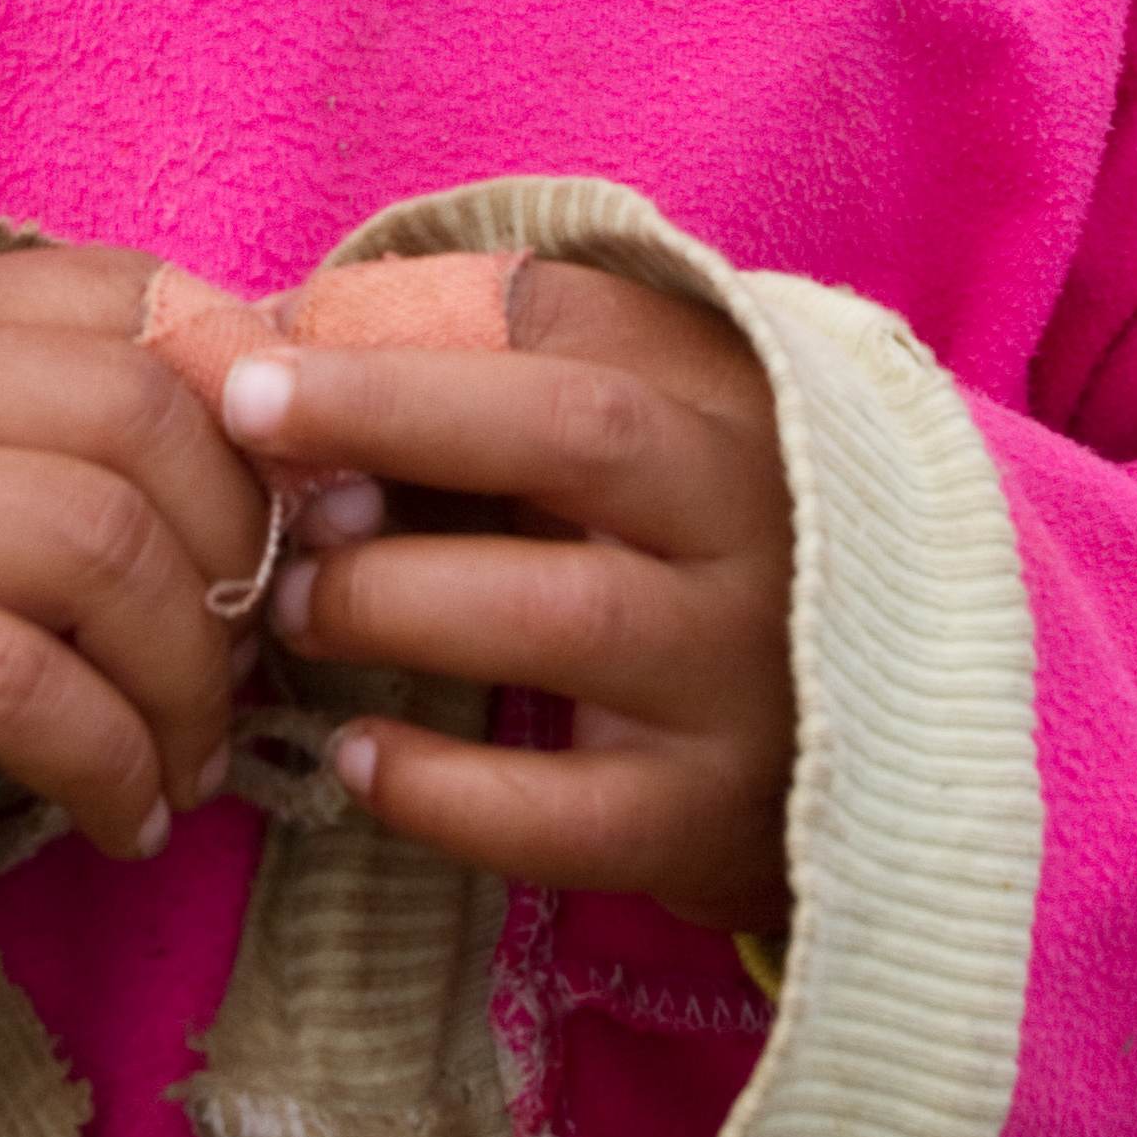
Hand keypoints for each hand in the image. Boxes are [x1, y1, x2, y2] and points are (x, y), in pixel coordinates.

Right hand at [0, 245, 270, 910]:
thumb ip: (86, 447)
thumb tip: (321, 459)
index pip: (123, 292)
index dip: (250, 392)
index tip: (314, 505)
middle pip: (137, 414)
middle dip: (236, 552)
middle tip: (248, 661)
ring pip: (102, 544)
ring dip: (188, 678)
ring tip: (187, 760)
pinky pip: (33, 689)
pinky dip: (116, 765)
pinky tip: (122, 819)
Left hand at [230, 259, 794, 934]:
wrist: (888, 754)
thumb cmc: (695, 556)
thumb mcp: (636, 436)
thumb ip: (493, 381)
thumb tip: (285, 340)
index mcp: (733, 402)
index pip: (571, 319)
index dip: (409, 325)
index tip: (268, 351)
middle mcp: (760, 522)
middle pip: (579, 434)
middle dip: (396, 413)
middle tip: (247, 421)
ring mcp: (746, 676)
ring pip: (567, 612)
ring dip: (396, 597)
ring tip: (288, 602)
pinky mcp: (712, 818)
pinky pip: (566, 812)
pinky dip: (443, 788)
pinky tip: (354, 758)